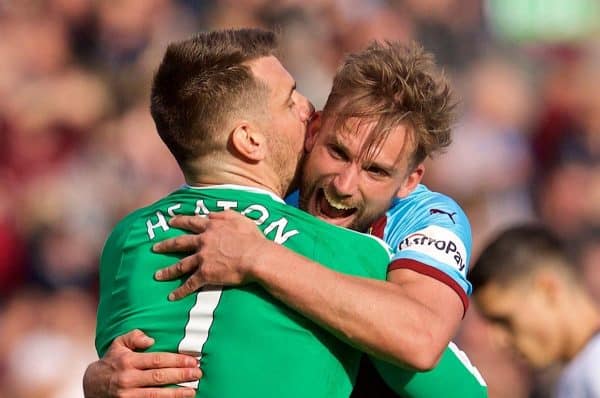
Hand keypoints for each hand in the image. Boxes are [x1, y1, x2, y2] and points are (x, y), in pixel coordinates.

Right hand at [83, 329, 200, 397]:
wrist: (91, 386)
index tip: (192, 361)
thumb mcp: (118, 344)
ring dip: (177, 393)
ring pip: (157, 395)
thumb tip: (150, 339)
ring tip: (193, 390)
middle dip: (181, 375)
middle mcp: (128, 379)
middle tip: (198, 374)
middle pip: (160, 377)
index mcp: (128, 361)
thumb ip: (134, 336)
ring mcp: (128, 395)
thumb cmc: (111, 362)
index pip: (157, 360)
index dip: (176, 361)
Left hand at [153, 211, 271, 299]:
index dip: (180, 221)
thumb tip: (212, 213)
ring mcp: (203, 258)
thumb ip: (224, 214)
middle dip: (166, 245)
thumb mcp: (240, 219)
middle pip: (180, 243)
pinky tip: (172, 296)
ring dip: (168, 271)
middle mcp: (203, 241)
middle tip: (154, 248)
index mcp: (212, 227)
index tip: (171, 221)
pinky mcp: (206, 274)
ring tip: (157, 275)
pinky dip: (180, 291)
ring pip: (181, 265)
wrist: (256, 257)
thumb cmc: (252, 238)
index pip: (192, 222)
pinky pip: (190, 284)